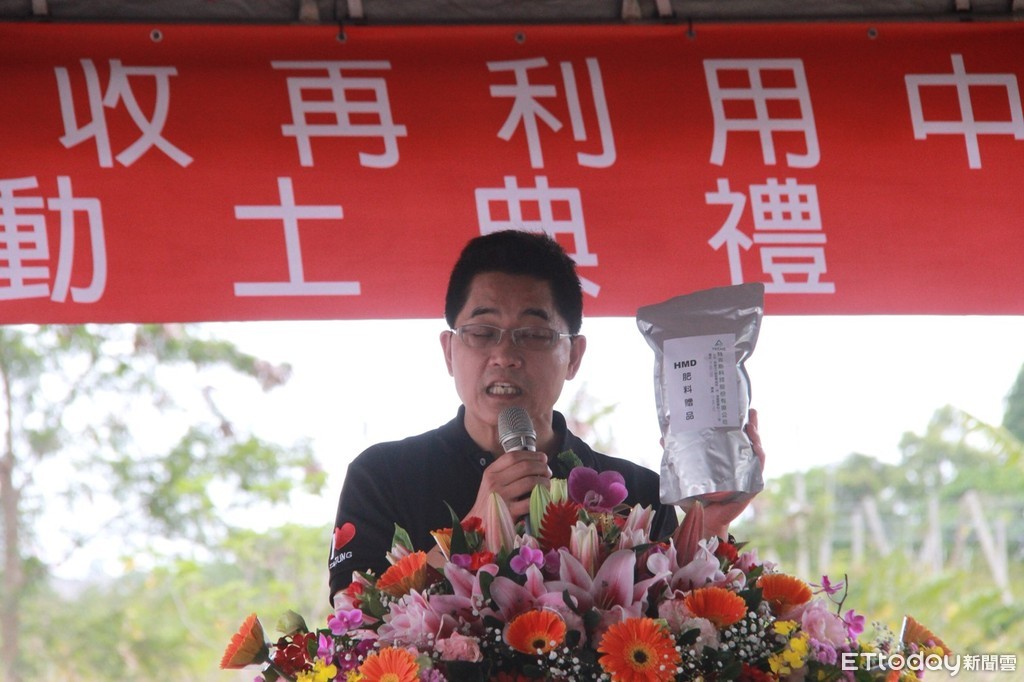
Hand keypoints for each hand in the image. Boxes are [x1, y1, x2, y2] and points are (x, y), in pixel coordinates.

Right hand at [466, 449, 551, 523]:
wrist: (480, 525)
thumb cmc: (490, 502)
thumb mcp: (492, 482)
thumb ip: (507, 472)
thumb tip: (533, 462)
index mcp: (491, 472)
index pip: (513, 456)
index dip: (532, 455)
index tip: (542, 458)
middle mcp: (495, 482)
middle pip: (524, 467)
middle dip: (541, 467)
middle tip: (548, 471)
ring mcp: (502, 497)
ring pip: (530, 482)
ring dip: (544, 481)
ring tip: (547, 484)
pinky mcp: (509, 512)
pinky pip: (530, 501)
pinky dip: (540, 497)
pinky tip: (543, 497)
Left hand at [685, 408, 766, 539]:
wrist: (701, 521)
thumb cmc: (695, 498)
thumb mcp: (685, 473)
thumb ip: (676, 456)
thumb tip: (662, 437)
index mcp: (726, 461)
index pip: (735, 439)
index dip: (739, 424)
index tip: (738, 408)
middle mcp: (739, 467)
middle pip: (749, 443)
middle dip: (753, 426)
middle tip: (751, 410)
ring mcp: (746, 477)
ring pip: (756, 454)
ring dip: (757, 439)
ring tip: (752, 427)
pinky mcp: (750, 489)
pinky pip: (757, 472)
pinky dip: (758, 460)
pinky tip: (757, 449)